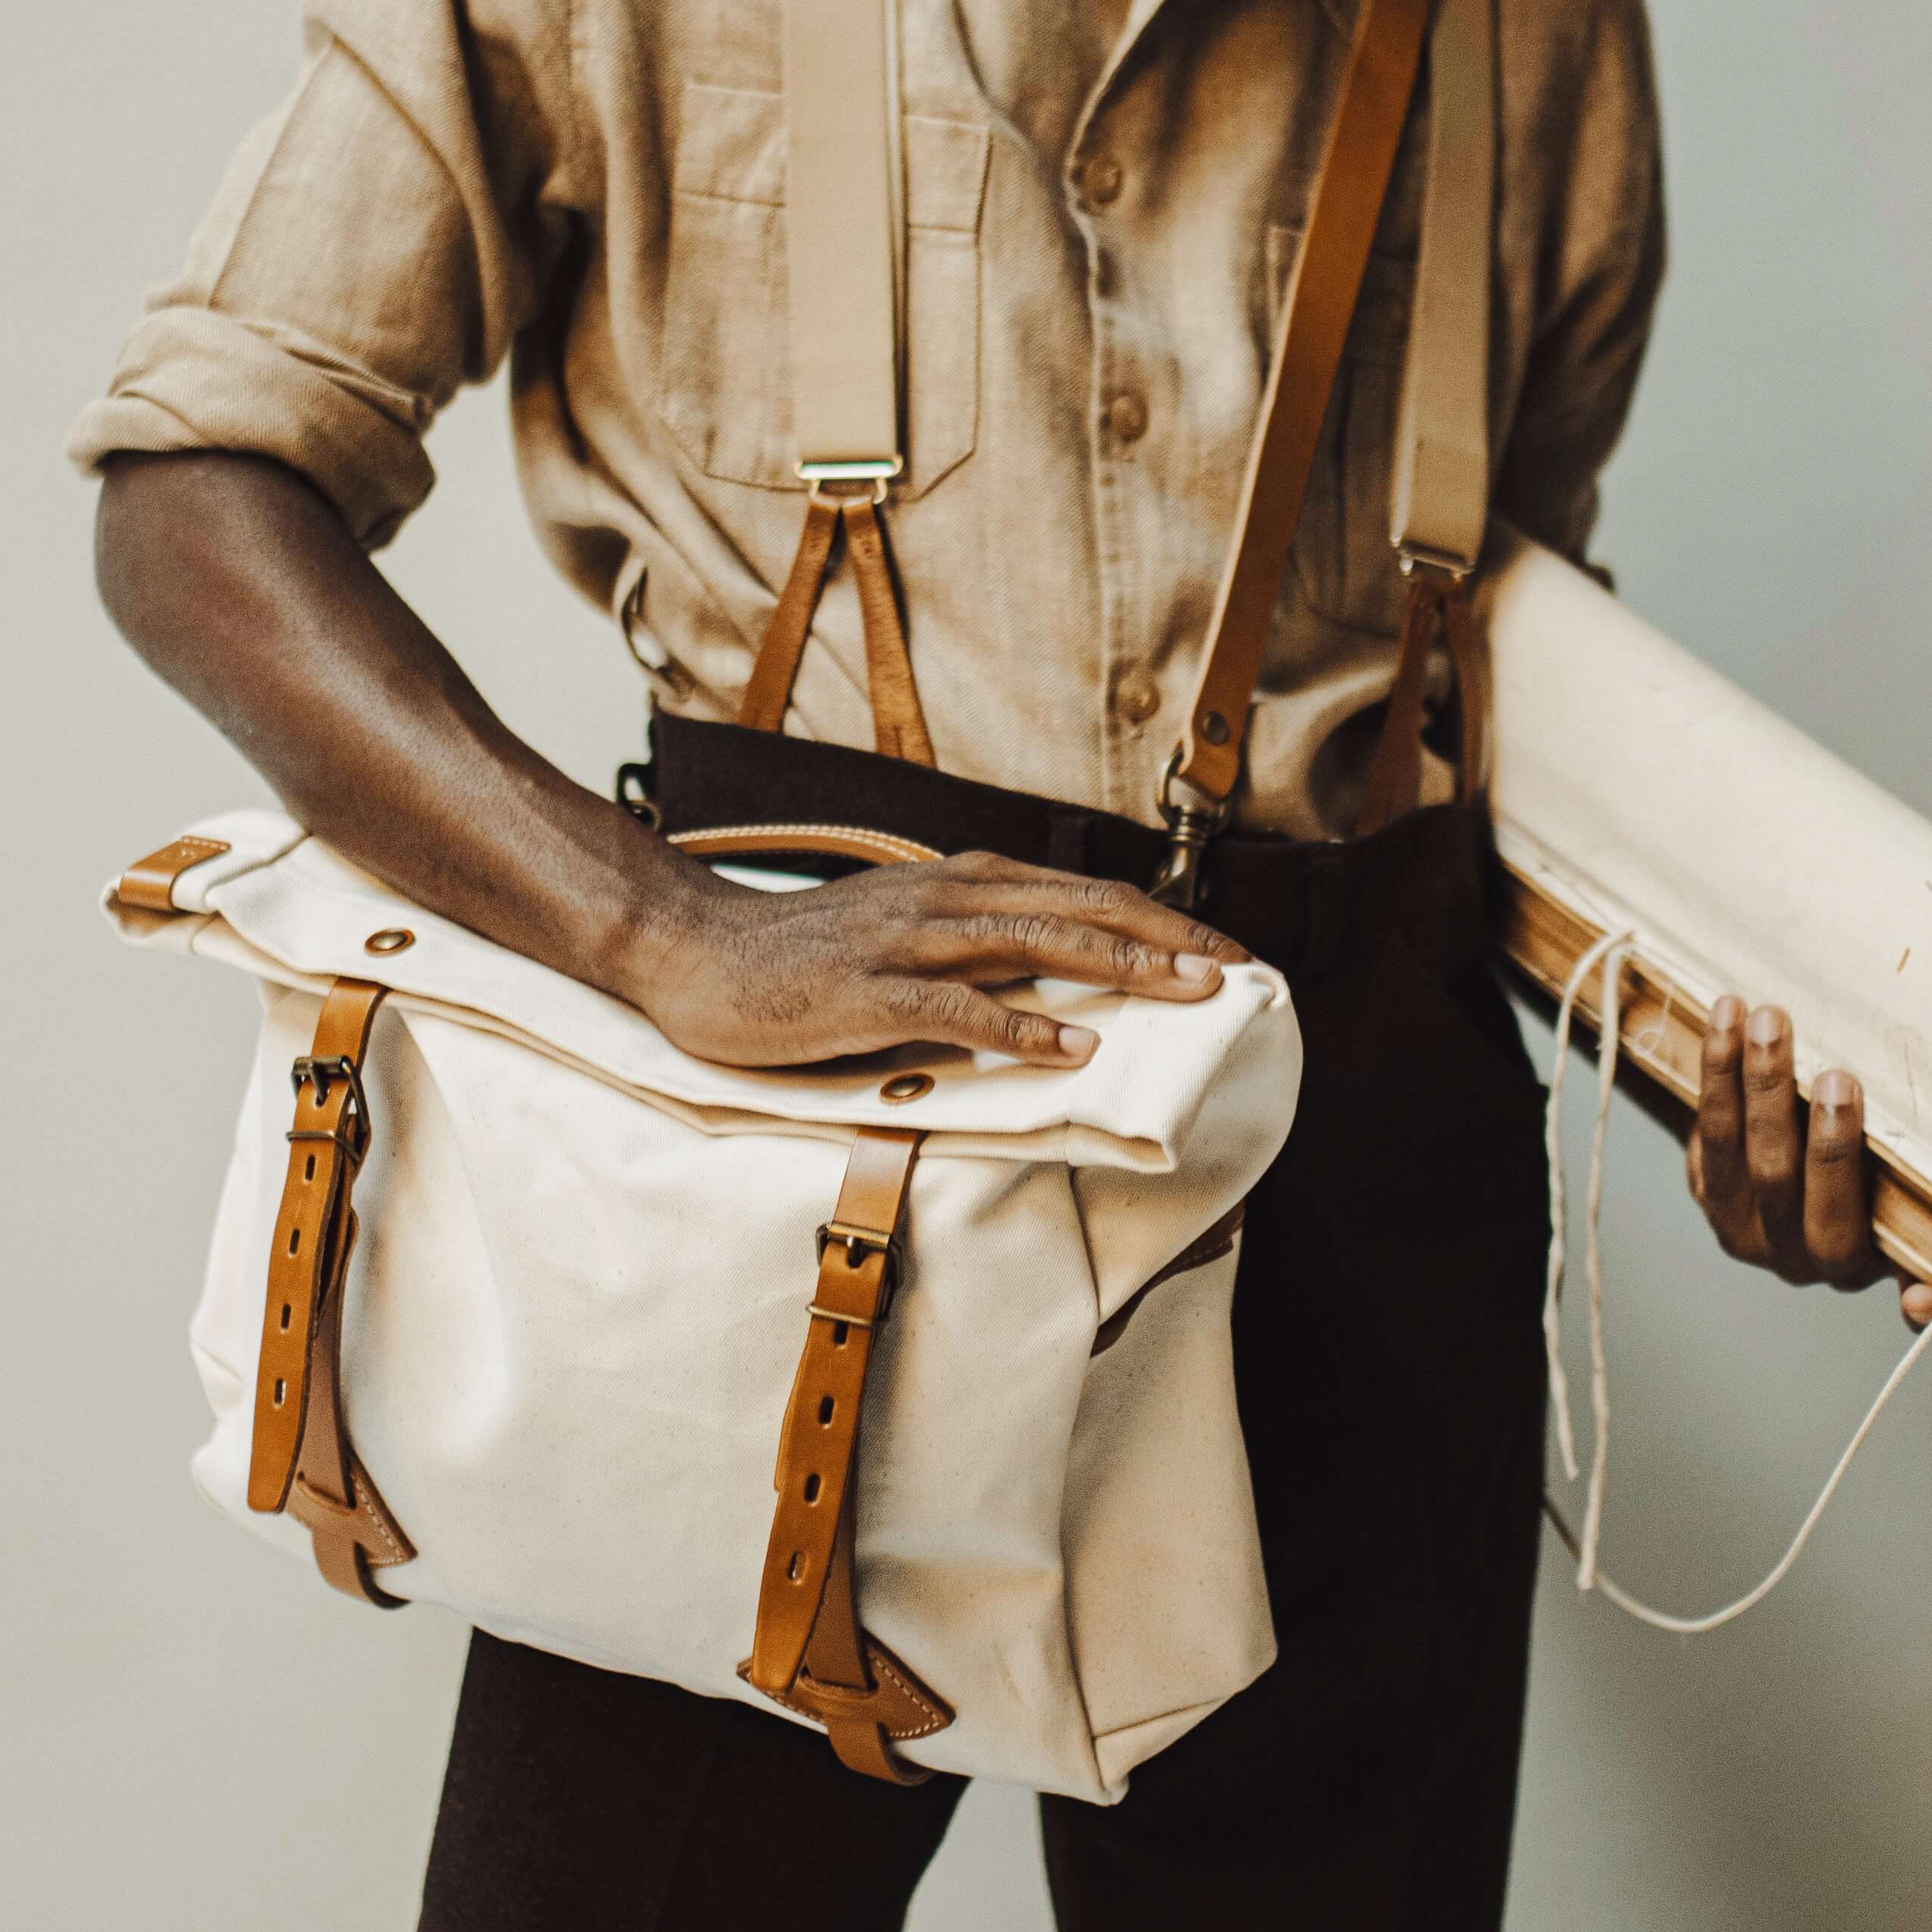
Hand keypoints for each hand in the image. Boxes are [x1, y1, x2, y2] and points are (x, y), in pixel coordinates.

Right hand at [621, 849, 1246, 1069]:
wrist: (695, 950)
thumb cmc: (803, 955)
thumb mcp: (903, 934)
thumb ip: (972, 950)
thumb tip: (1055, 987)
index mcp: (960, 884)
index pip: (1082, 893)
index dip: (1160, 919)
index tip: (1223, 950)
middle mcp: (945, 898)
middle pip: (1080, 908)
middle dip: (1166, 938)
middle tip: (1235, 967)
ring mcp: (907, 941)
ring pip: (1034, 945)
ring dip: (1119, 968)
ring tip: (1186, 994)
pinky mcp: (868, 991)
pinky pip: (959, 1009)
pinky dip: (1020, 1028)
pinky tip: (1070, 1048)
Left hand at [1688, 998, 1931, 1327]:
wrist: (1817, 1191)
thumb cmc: (1885, 1200)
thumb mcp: (1911, 1230)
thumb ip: (1924, 1257)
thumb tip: (1930, 1303)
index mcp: (1845, 1264)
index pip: (1840, 1227)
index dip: (1837, 1160)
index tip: (1845, 1088)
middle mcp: (1785, 1253)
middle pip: (1777, 1175)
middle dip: (1786, 1103)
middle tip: (1803, 1045)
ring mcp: (1737, 1224)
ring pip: (1731, 1145)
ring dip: (1742, 1076)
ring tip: (1756, 1015)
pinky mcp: (1706, 1191)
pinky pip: (1705, 1127)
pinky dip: (1714, 1073)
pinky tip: (1724, 1023)